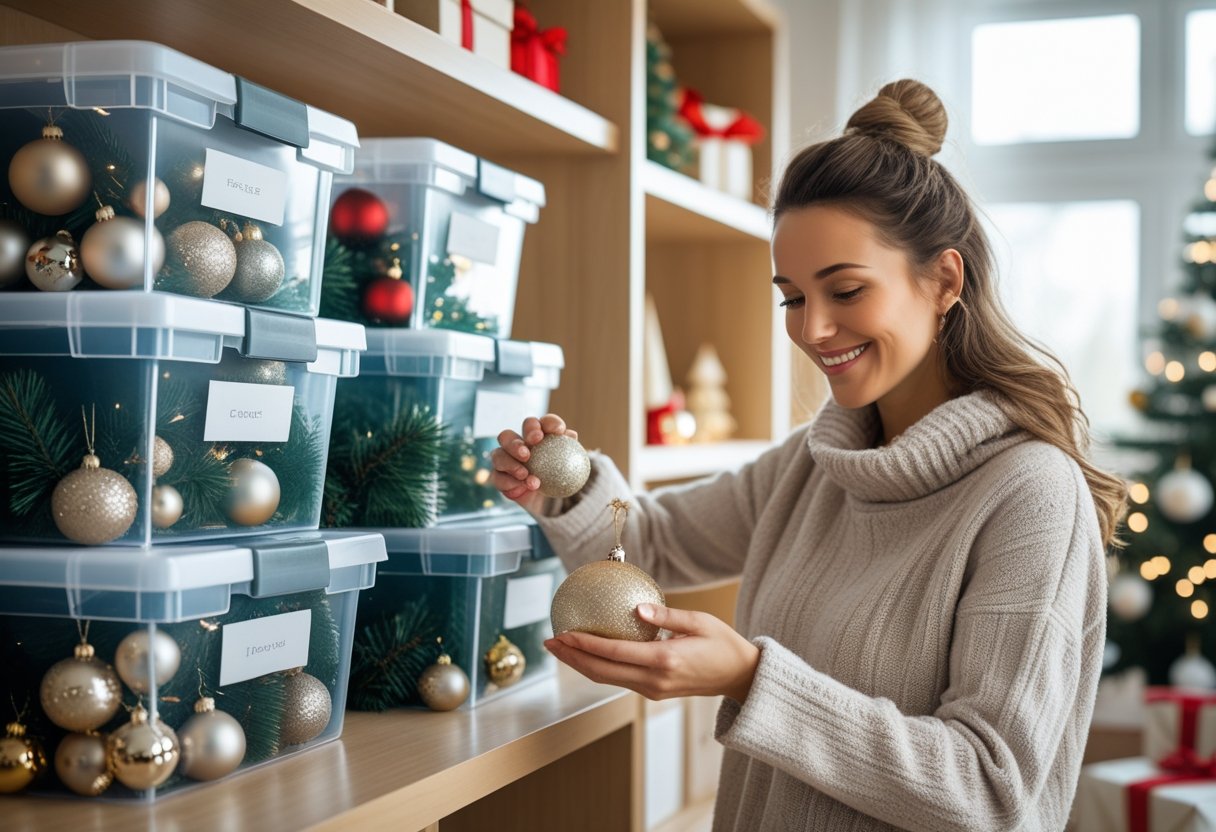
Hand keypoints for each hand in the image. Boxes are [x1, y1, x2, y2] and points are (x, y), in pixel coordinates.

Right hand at [491, 413, 578, 514]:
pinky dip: (509, 482)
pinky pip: (497, 477)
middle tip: (527, 454)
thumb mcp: (570, 464)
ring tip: (525, 474)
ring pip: (498, 455)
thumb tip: (571, 435)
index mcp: (535, 436)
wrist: (553, 500)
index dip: (547, 423)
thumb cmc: (562, 477)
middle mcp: (516, 445)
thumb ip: (570, 449)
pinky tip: (522, 486)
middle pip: (507, 435)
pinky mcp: (500, 478)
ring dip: (511, 464)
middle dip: (515, 443)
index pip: (537, 424)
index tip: (558, 431)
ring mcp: (505, 461)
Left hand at [544, 604, 759, 701]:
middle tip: (549, 642)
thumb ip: (667, 615)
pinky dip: (598, 667)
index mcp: (664, 660)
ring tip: (560, 648)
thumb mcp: (700, 621)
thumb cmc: (723, 644)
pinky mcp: (653, 692)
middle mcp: (654, 679)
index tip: (563, 633)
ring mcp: (653, 689)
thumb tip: (637, 608)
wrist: (740, 677)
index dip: (585, 644)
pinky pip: (619, 679)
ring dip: (580, 664)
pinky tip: (586, 654)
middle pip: (602, 672)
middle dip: (572, 657)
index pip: (614, 653)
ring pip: (607, 679)